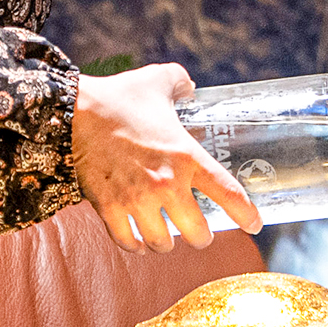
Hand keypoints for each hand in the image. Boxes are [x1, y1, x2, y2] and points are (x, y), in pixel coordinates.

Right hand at [71, 62, 260, 251]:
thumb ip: (181, 83)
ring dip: (167, 243)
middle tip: (200, 233)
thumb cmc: (119, 97)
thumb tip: (191, 89)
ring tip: (167, 237)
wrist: (73, 113)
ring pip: (162, 243)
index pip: (227, 192)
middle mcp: (166, 183)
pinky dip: (135, 245)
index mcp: (186, 155)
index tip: (254, 225)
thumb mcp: (157, 81)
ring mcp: (136, 200)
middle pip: (197, 233)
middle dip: (201, 236)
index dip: (246, 214)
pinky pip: (128, 242)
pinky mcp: (109, 209)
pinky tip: (139, 241)